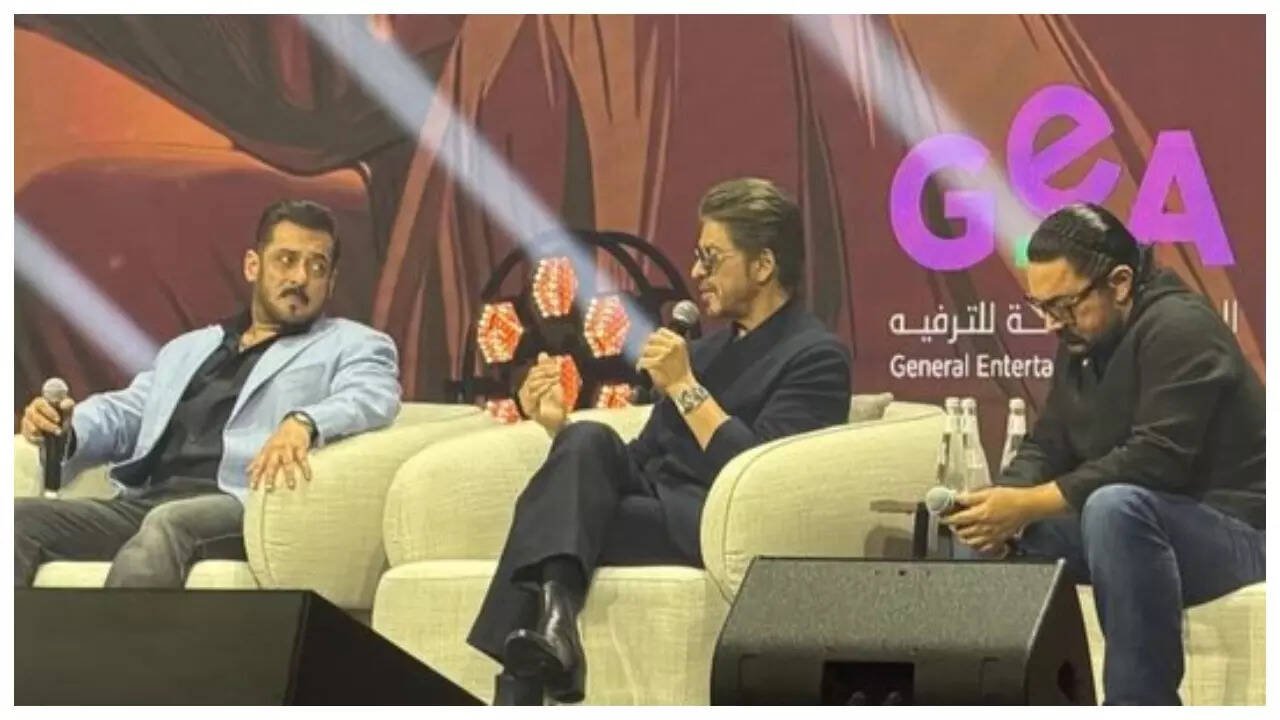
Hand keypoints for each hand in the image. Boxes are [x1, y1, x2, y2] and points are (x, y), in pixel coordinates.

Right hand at [20, 394, 74, 444]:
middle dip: (48, 425)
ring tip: (55, 435)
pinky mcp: (25, 431)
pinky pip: (29, 436)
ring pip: (31, 427)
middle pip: (34, 416)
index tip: (58, 420)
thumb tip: (63, 405)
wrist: (58, 427)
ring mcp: (26, 421)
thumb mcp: (68, 408)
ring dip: (44, 432)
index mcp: (39, 402)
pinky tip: (45, 439)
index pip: (40, 404)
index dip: (49, 412)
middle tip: (59, 431)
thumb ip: (68, 404)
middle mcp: (30, 410)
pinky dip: (37, 439)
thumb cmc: (62, 414)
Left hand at [248, 417, 313, 490]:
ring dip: (289, 475)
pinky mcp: (300, 447)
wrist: (294, 424)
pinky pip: (303, 459)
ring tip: (291, 486)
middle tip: (269, 489)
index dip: (255, 476)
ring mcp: (288, 448)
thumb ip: (258, 460)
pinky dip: (306, 468)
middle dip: (270, 476)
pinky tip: (308, 477)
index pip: (259, 464)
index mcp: (267, 451)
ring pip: (288, 462)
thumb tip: (247, 472)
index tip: (253, 488)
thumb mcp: (266, 448)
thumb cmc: (278, 439)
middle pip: (272, 464)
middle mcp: (276, 450)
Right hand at [518, 353, 567, 433]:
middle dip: (546, 372)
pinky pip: (532, 396)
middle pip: (532, 376)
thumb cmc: (556, 403)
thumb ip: (547, 369)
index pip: (534, 371)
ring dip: (546, 380)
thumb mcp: (554, 383)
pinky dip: (542, 390)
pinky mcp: (528, 409)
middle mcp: (525, 392)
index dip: (545, 366)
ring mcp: (525, 401)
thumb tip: (542, 353)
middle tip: (558, 371)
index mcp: (529, 385)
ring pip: (531, 384)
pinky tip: (550, 388)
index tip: (557, 365)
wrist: (559, 421)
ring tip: (556, 379)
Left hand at [636, 329, 693, 394]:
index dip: (655, 338)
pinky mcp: (659, 363)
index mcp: (679, 341)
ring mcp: (666, 353)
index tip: (654, 346)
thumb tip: (650, 336)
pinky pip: (643, 360)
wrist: (682, 385)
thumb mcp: (679, 352)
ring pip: (645, 349)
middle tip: (648, 355)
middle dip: (648, 346)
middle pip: (651, 338)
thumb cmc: (678, 370)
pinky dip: (640, 365)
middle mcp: (673, 345)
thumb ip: (668, 343)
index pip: (661, 331)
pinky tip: (640, 369)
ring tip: (645, 363)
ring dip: (643, 357)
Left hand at [942, 484, 1065, 553]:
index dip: (946, 518)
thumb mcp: (988, 492)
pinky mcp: (999, 540)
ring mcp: (991, 536)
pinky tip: (974, 540)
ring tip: (960, 531)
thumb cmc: (1010, 497)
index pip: (957, 519)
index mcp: (979, 515)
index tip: (941, 517)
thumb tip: (956, 497)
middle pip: (962, 532)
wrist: (1028, 506)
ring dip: (963, 537)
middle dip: (954, 528)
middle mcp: (983, 528)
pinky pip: (984, 547)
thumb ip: (970, 497)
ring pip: (970, 542)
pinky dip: (976, 545)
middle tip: (951, 522)